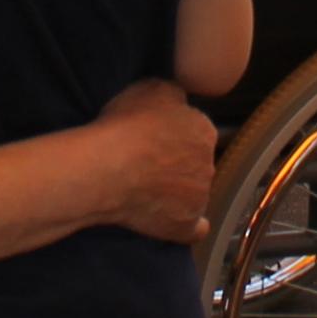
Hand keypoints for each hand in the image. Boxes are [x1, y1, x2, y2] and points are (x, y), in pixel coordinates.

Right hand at [91, 77, 218, 242]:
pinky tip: (181, 223)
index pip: (196, 131)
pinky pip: (195, 229)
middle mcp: (209, 164)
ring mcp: (199, 198)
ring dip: (180, 191)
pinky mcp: (185, 226)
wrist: (108, 168)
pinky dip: (191, 226)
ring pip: (195, 192)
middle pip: (196, 162)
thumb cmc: (127, 126)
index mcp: (204, 131)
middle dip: (178, 162)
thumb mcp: (152, 88)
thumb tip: (180, 102)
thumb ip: (174, 94)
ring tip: (148, 190)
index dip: (174, 134)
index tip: (155, 138)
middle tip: (147, 163)